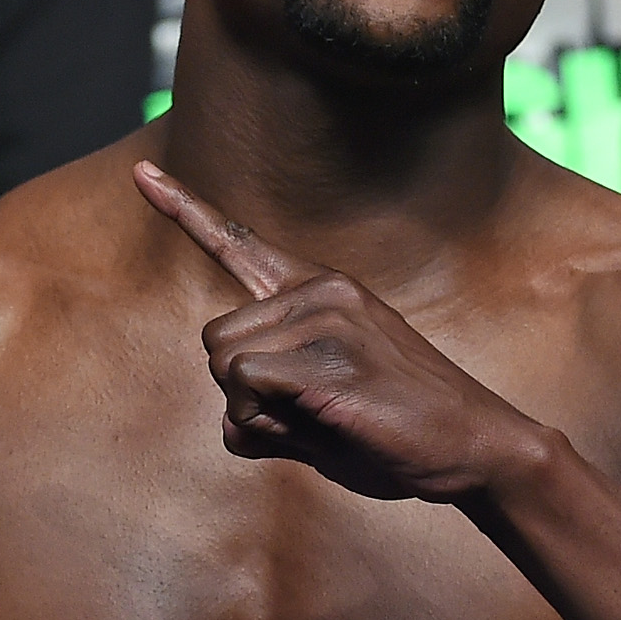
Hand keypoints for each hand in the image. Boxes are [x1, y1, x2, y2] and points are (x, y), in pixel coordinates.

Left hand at [135, 160, 547, 502]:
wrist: (477, 446)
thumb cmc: (403, 434)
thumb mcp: (327, 411)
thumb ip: (273, 406)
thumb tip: (235, 424)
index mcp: (322, 292)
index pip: (240, 243)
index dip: (186, 209)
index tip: (142, 173)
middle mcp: (322, 291)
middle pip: (213, 337)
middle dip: (240, 392)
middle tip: (306, 415)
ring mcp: (328, 317)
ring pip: (223, 363)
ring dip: (254, 411)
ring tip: (320, 421)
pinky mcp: (330, 355)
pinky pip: (246, 386)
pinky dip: (267, 421)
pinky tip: (323, 423)